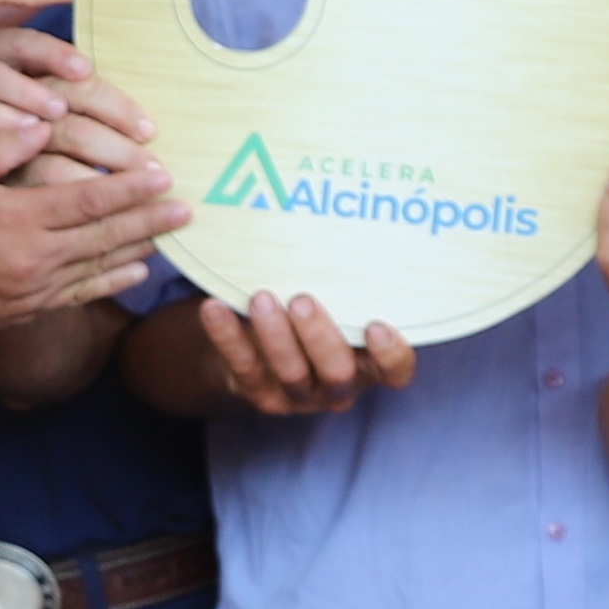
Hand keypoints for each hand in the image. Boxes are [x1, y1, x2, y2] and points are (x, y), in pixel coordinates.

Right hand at [0, 23, 149, 177]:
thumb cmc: (5, 101)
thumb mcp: (24, 71)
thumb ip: (62, 68)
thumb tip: (114, 68)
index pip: (22, 42)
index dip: (53, 54)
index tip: (87, 69)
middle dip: (37, 96)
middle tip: (67, 113)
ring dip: (4, 118)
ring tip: (39, 134)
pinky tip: (9, 168)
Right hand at [0, 118, 185, 331]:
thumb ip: (2, 146)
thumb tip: (43, 122)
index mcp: (19, 218)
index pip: (90, 199)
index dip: (130, 188)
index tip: (162, 176)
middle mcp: (33, 258)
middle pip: (106, 235)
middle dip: (150, 220)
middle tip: (187, 208)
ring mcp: (32, 289)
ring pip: (98, 267)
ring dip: (138, 249)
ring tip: (171, 235)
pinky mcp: (25, 310)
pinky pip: (79, 295)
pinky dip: (111, 282)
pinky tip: (135, 271)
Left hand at [191, 290, 414, 415]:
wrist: (254, 343)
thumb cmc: (308, 307)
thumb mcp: (332, 296)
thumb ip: (342, 278)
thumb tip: (341, 214)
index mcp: (368, 362)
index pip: (394, 371)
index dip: (392, 354)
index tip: (376, 325)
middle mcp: (338, 385)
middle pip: (338, 374)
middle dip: (320, 337)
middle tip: (302, 300)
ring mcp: (298, 395)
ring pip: (291, 374)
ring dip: (275, 335)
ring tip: (260, 297)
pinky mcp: (258, 392)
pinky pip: (243, 367)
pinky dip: (228, 337)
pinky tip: (214, 308)